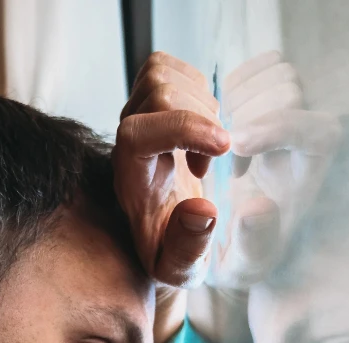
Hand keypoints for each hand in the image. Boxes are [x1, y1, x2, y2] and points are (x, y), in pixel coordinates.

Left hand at [114, 53, 230, 342]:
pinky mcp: (145, 105)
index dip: (182, 129)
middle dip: (200, 118)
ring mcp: (133, 119)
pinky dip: (196, 87)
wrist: (165, 238)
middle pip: (155, 94)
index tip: (223, 148)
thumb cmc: (174, 253)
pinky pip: (166, 68)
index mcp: (129, 182)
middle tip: (212, 162)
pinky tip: (203, 126)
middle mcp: (125, 145)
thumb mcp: (183, 268)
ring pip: (160, 75)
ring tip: (208, 147)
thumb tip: (201, 209)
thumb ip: (189, 246)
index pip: (136, 135)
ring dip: (200, 104)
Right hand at [213, 51, 341, 288]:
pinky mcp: (276, 96)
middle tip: (229, 158)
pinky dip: (234, 88)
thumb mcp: (245, 265)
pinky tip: (226, 126)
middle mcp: (319, 133)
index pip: (318, 129)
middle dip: (248, 118)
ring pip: (277, 72)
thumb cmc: (249, 252)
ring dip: (239, 103)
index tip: (234, 145)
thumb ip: (251, 244)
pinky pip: (260, 68)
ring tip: (229, 146)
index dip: (275, 128)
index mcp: (321, 171)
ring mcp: (302, 109)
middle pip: (292, 92)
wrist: (249, 236)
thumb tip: (254, 209)